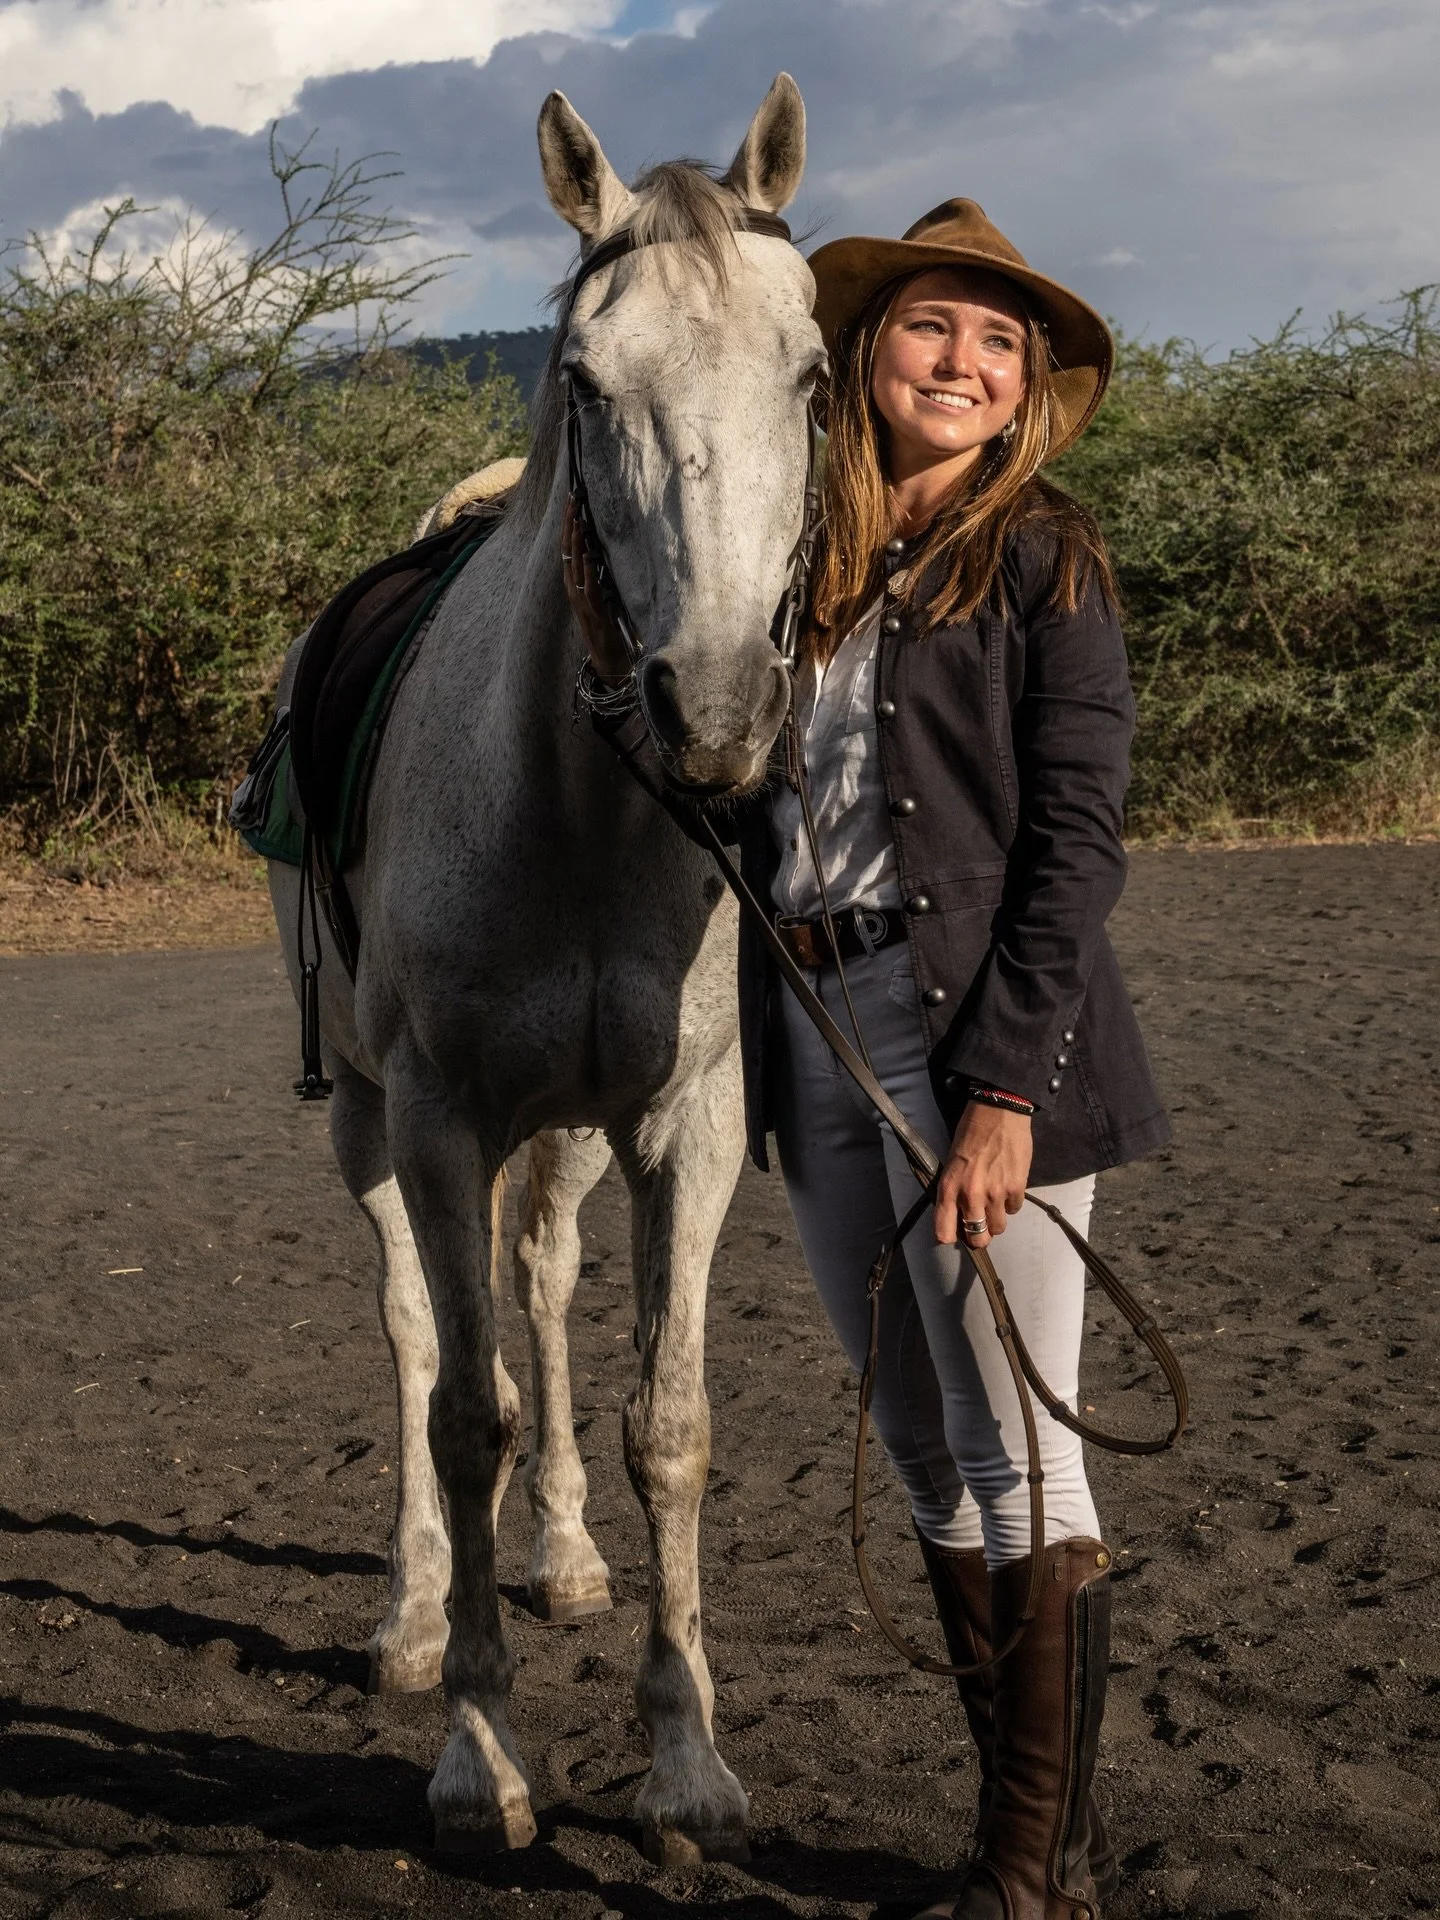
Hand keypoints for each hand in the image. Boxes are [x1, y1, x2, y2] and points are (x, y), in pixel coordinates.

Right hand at [562, 495, 630, 681]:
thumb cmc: (608, 628)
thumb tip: (601, 552)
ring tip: (578, 518)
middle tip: (574, 499)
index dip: (569, 524)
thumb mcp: (602, 597)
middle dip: (570, 523)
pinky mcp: (593, 611)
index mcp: (575, 583)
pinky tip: (588, 553)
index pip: (568, 547)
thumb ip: (599, 577)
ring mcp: (581, 601)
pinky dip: (587, 569)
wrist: (608, 661)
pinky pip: (588, 587)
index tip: (572, 501)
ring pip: (574, 565)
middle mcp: (573, 589)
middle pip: (567, 550)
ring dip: (576, 541)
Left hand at [933, 1103, 1032, 1249]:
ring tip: (993, 1203)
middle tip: (979, 1225)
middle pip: (977, 1239)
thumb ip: (953, 1191)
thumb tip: (958, 1214)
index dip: (950, 1236)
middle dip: (978, 1236)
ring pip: (998, 1228)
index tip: (955, 1232)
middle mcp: (971, 1196)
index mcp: (949, 1188)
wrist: (999, 1112)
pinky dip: (1010, 1203)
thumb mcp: (951, 1163)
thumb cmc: (970, 1133)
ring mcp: (996, 1194)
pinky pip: (1014, 1210)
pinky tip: (1006, 1187)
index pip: (944, 1233)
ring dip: (995, 1220)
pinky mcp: (1017, 1188)